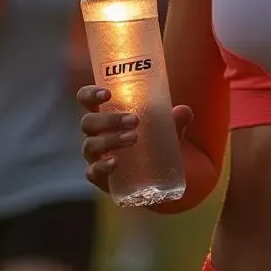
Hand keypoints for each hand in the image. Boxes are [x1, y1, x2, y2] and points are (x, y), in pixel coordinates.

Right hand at [77, 84, 193, 193]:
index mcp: (105, 114)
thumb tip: (184, 111)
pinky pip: (93, 172)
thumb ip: (176, 120)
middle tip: (135, 120)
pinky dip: (102, 167)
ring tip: (134, 138)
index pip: (86, 99)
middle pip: (88, 122)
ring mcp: (95, 156)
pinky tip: (115, 163)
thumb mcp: (166, 128)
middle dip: (109, 120)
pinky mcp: (99, 177)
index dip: (90, 94)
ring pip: (91, 145)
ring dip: (110, 140)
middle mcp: (95, 134)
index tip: (108, 93)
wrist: (154, 176)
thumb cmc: (153, 141)